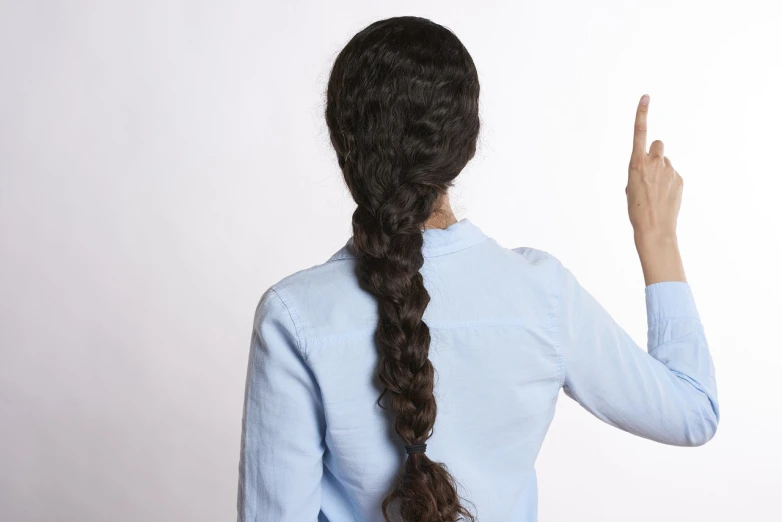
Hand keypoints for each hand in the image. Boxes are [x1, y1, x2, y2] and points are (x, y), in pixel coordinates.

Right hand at [626, 94, 682, 244]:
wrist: (654, 228)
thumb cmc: (636, 209)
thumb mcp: (630, 187)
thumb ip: (639, 170)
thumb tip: (651, 167)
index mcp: (636, 164)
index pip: (639, 133)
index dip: (641, 114)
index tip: (645, 97)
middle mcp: (654, 162)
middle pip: (658, 145)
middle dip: (654, 153)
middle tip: (650, 170)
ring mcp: (669, 170)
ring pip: (665, 162)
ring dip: (661, 170)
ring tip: (655, 190)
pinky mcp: (679, 178)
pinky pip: (672, 174)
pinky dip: (668, 182)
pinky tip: (664, 197)